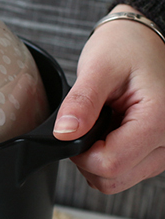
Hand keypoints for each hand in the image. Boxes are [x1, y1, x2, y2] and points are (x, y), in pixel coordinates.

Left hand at [53, 6, 164, 192]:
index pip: (110, 164)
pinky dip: (109, 156)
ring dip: (98, 158)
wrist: (144, 38)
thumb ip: (81, 102)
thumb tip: (64, 134)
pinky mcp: (157, 152)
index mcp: (159, 120)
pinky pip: (126, 171)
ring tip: (100, 122)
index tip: (75, 128)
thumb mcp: (99, 66)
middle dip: (87, 159)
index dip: (81, 154)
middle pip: (113, 179)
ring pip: (118, 180)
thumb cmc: (126, 46)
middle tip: (85, 123)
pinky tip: (110, 130)